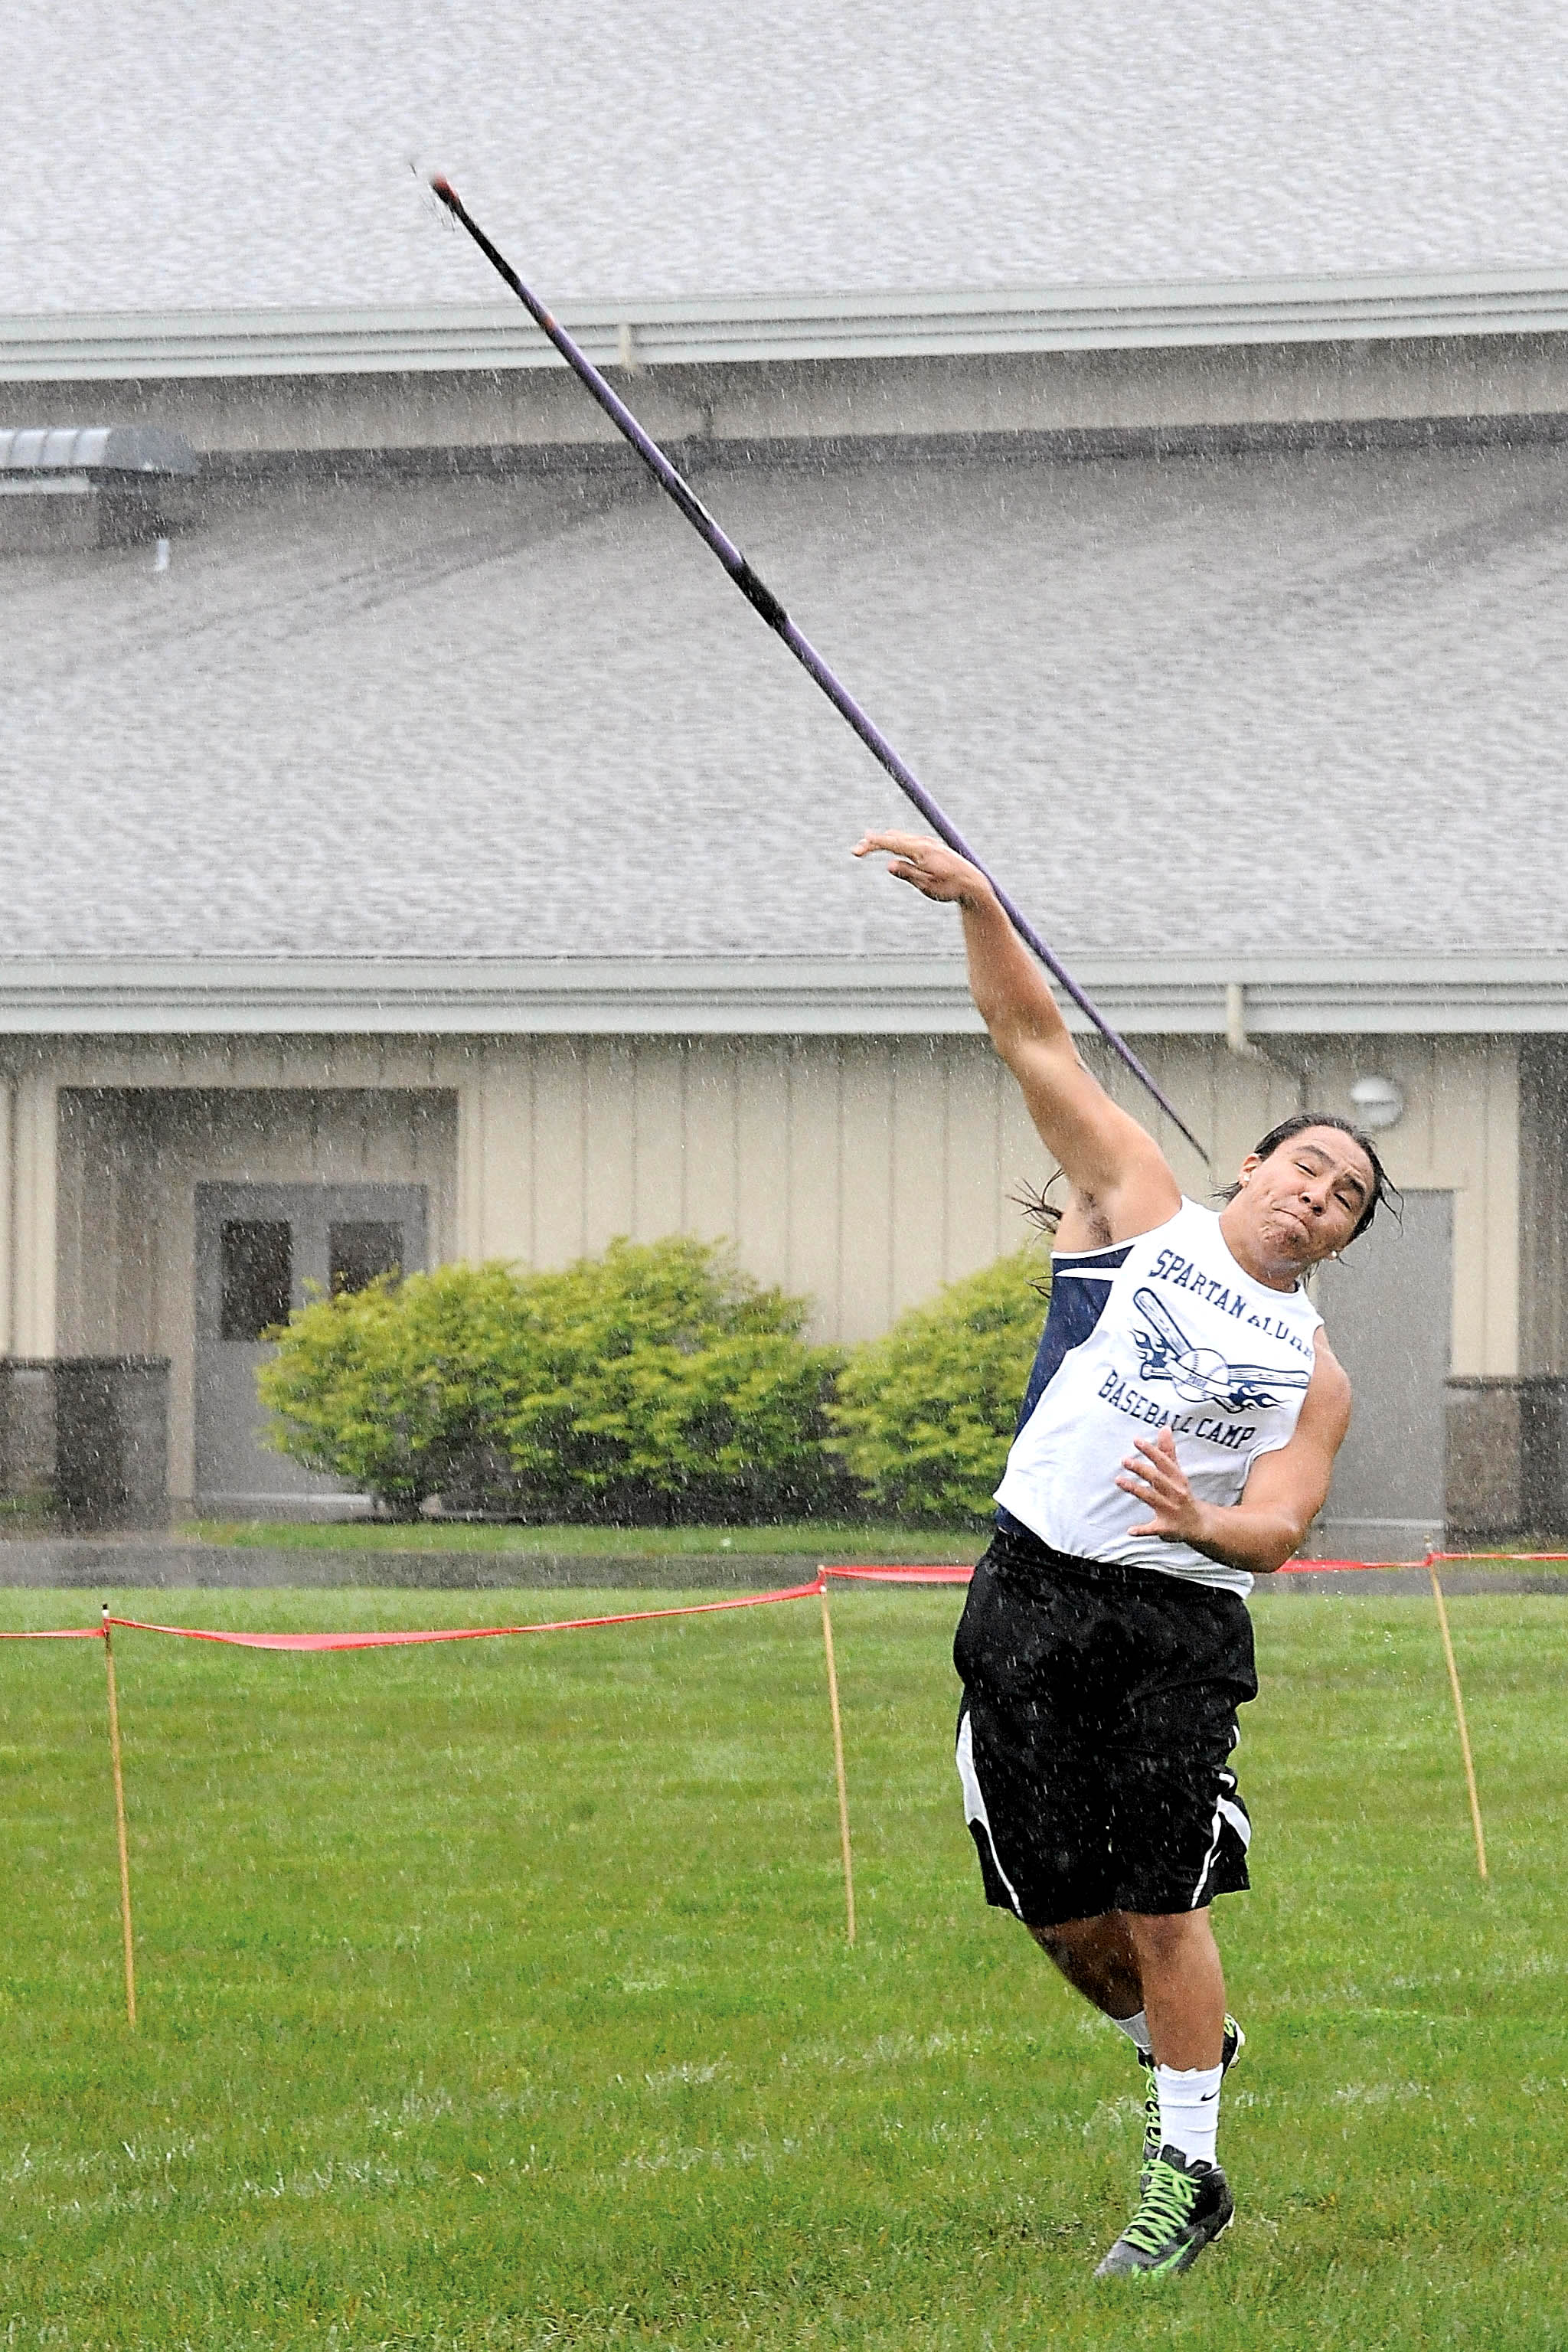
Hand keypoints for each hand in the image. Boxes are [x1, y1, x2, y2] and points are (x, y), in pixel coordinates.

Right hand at [852, 829, 992, 905]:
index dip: (871, 845)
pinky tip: (890, 845)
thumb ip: (908, 874)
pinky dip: (895, 841)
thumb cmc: (950, 888)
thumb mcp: (927, 886)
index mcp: (921, 850)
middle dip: (873, 843)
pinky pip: (908, 840)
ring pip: (900, 837)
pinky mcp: (932, 847)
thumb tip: (888, 865)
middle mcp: (924, 842)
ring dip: (883, 840)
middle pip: (892, 836)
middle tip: (856, 851)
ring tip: (867, 845)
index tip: (856, 850)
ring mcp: (929, 843)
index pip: (891, 842)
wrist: (973, 884)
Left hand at [1116, 1428, 1204, 1544]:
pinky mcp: (1166, 1528)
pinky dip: (1142, 1530)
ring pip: (1151, 1498)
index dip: (1151, 1451)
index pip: (1164, 1462)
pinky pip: (1153, 1529)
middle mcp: (1175, 1493)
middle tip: (1125, 1459)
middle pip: (1157, 1479)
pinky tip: (1130, 1530)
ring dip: (1135, 1489)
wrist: (1199, 1524)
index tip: (1136, 1441)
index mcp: (1178, 1479)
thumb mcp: (1177, 1473)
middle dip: (1141, 1469)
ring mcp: (1170, 1511)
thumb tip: (1164, 1428)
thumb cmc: (1182, 1494)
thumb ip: (1168, 1452)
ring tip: (1118, 1481)